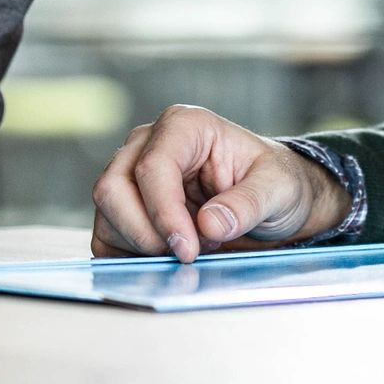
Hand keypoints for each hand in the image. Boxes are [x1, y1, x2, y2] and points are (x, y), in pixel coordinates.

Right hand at [90, 105, 351, 261]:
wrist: (270, 200)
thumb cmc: (274, 183)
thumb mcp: (278, 190)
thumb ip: (248, 204)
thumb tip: (209, 224)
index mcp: (185, 126)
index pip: (152, 168)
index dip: (164, 214)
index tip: (188, 250)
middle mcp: (148, 143)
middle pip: (113, 189)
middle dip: (147, 233)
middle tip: (190, 254)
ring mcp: (129, 173)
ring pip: (106, 214)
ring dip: (143, 245)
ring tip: (192, 249)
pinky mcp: (123, 207)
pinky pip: (105, 237)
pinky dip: (130, 256)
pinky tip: (168, 257)